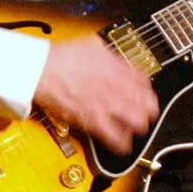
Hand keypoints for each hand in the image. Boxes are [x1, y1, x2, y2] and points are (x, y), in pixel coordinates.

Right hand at [33, 36, 158, 154]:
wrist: (43, 70)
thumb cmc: (63, 56)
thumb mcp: (94, 45)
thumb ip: (111, 56)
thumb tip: (117, 60)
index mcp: (118, 70)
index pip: (144, 83)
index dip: (148, 90)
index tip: (147, 94)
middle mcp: (117, 88)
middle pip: (146, 103)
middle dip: (149, 109)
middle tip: (148, 113)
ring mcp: (106, 105)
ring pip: (136, 121)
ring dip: (139, 125)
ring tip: (138, 128)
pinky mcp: (92, 120)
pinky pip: (113, 137)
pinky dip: (121, 143)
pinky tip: (123, 146)